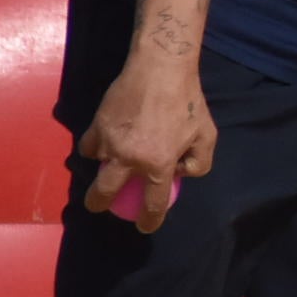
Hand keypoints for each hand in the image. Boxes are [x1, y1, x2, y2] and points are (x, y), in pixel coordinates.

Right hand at [79, 55, 216, 233]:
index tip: (145, 226)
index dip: (149, 220)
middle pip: (104, 193)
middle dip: (99, 204)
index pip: (152, 203)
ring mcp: (109, 142)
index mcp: (159, 164)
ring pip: (97, 166)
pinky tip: (103, 144)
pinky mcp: (96, 126)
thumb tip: (178, 174)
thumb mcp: (207, 136)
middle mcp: (130, 158)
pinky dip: (95, 147)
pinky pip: (90, 146)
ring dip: (101, 169)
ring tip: (108, 166)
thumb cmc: (189, 102)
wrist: (160, 69)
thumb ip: (198, 163)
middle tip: (100, 205)